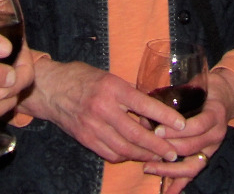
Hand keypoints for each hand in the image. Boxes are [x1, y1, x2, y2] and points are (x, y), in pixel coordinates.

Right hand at [19, 58, 184, 163]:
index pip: (144, 105)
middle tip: (173, 152)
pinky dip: (126, 157)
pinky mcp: (86, 139)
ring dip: (144, 155)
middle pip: (136, 134)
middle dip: (158, 146)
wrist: (51, 89)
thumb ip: (129, 93)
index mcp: (112, 88)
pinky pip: (110, 154)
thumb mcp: (109, 77)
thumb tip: (154, 109)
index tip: (181, 124)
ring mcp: (93, 126)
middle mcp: (103, 109)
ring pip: (124, 149)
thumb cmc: (82, 78)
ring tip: (159, 157)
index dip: (165, 116)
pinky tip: (136, 155)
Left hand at [143, 67, 233, 190]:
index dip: (176, 130)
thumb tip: (146, 109)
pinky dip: (180, 184)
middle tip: (146, 148)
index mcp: (214, 114)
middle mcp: (216, 134)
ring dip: (169, 170)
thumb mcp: (196, 86)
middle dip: (167, 149)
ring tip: (148, 167)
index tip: (156, 131)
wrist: (226, 97)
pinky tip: (167, 192)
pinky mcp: (208, 157)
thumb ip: (176, 96)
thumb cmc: (206, 89)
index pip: (196, 126)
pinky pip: (194, 173)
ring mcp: (213, 148)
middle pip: (191, 147)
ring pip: (193, 165)